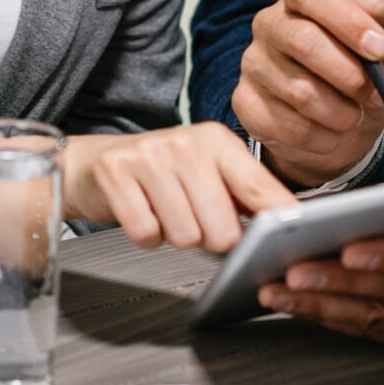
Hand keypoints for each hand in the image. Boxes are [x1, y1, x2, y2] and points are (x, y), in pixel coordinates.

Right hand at [64, 122, 295, 252]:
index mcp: (218, 141)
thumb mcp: (208, 172)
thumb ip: (246, 196)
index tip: (288, 243)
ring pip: (185, 236)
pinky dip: (145, 235)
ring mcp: (150, 155)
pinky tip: (143, 213)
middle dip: (211, 239)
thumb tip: (288, 225)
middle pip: (223, 230)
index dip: (277, 223)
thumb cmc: (161, 173)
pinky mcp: (115, 172)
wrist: (96, 162)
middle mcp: (187, 143)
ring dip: (175, 236)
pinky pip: (146, 233)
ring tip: (165, 212)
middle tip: (195, 220)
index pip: (260, 189)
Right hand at [232, 0, 383, 186]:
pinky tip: (331, 131)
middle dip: (350, 74)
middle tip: (376, 93)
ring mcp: (253, 63)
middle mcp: (270, 23)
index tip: (380, 49)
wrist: (355, 118)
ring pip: (298, 91)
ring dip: (341, 111)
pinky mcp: (246, 102)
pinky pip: (286, 125)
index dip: (347, 20)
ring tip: (354, 114)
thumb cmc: (374, 65)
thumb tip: (368, 5)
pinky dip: (322, 137)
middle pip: (302, 42)